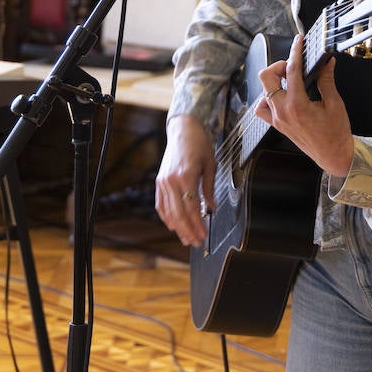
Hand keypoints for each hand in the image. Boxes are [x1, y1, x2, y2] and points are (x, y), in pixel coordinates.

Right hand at [155, 114, 215, 246]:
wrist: (183, 129)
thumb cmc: (199, 144)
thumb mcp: (210, 165)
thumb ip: (209, 189)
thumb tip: (211, 208)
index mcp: (186, 176)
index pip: (191, 208)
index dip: (198, 225)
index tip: (204, 235)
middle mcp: (172, 181)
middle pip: (179, 214)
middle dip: (188, 231)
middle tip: (196, 243)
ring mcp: (163, 181)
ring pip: (169, 212)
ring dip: (178, 227)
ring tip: (186, 238)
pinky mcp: (159, 181)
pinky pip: (161, 204)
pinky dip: (166, 217)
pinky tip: (173, 225)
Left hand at [255, 34, 354, 177]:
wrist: (334, 157)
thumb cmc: (336, 133)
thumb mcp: (335, 104)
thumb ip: (327, 81)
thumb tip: (327, 62)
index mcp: (297, 105)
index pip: (292, 71)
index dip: (295, 52)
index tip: (298, 41)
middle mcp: (282, 111)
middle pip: (266, 77)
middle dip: (278, 66)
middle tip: (293, 67)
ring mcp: (277, 119)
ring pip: (262, 92)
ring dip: (273, 82)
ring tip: (289, 82)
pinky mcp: (277, 125)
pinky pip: (262, 108)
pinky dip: (268, 98)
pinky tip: (281, 96)